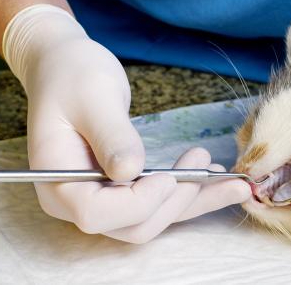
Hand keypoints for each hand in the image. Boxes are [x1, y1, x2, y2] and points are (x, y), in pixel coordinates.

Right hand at [3, 5, 250, 242]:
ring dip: (194, 200)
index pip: (96, 213)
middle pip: (132, 224)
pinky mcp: (122, 189)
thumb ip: (111, 135)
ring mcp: (100, 198)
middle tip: (210, 166)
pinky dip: (188, 193)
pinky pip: (158, 200)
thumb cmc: (73, 75)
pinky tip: (216, 179)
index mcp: (56, 183)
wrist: (66, 67)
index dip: (138, 202)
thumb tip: (130, 172)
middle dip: (177, 201)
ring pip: (154, 217)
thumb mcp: (93, 97)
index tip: (169, 176)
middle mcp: (76, 200)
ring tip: (234, 181)